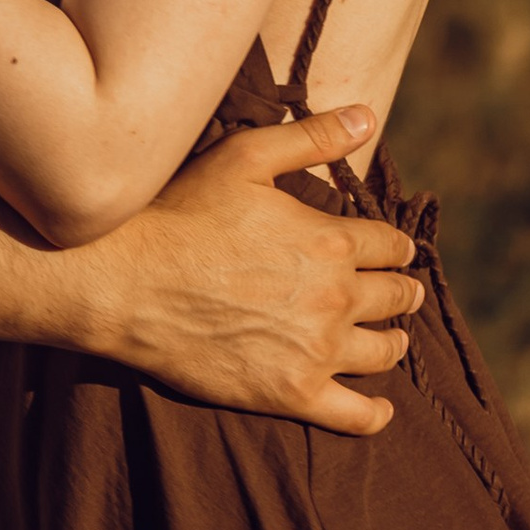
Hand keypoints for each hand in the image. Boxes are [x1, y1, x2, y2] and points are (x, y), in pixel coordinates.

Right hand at [81, 108, 420, 433]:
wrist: (125, 283)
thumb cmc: (181, 213)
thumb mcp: (245, 156)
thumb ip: (312, 137)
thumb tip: (369, 115)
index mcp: (330, 241)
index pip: (390, 245)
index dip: (396, 246)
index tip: (396, 251)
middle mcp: (334, 297)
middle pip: (395, 298)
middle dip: (403, 291)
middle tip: (404, 294)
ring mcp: (315, 350)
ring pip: (384, 352)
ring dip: (394, 342)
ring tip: (392, 339)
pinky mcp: (291, 393)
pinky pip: (355, 414)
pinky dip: (375, 414)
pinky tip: (379, 409)